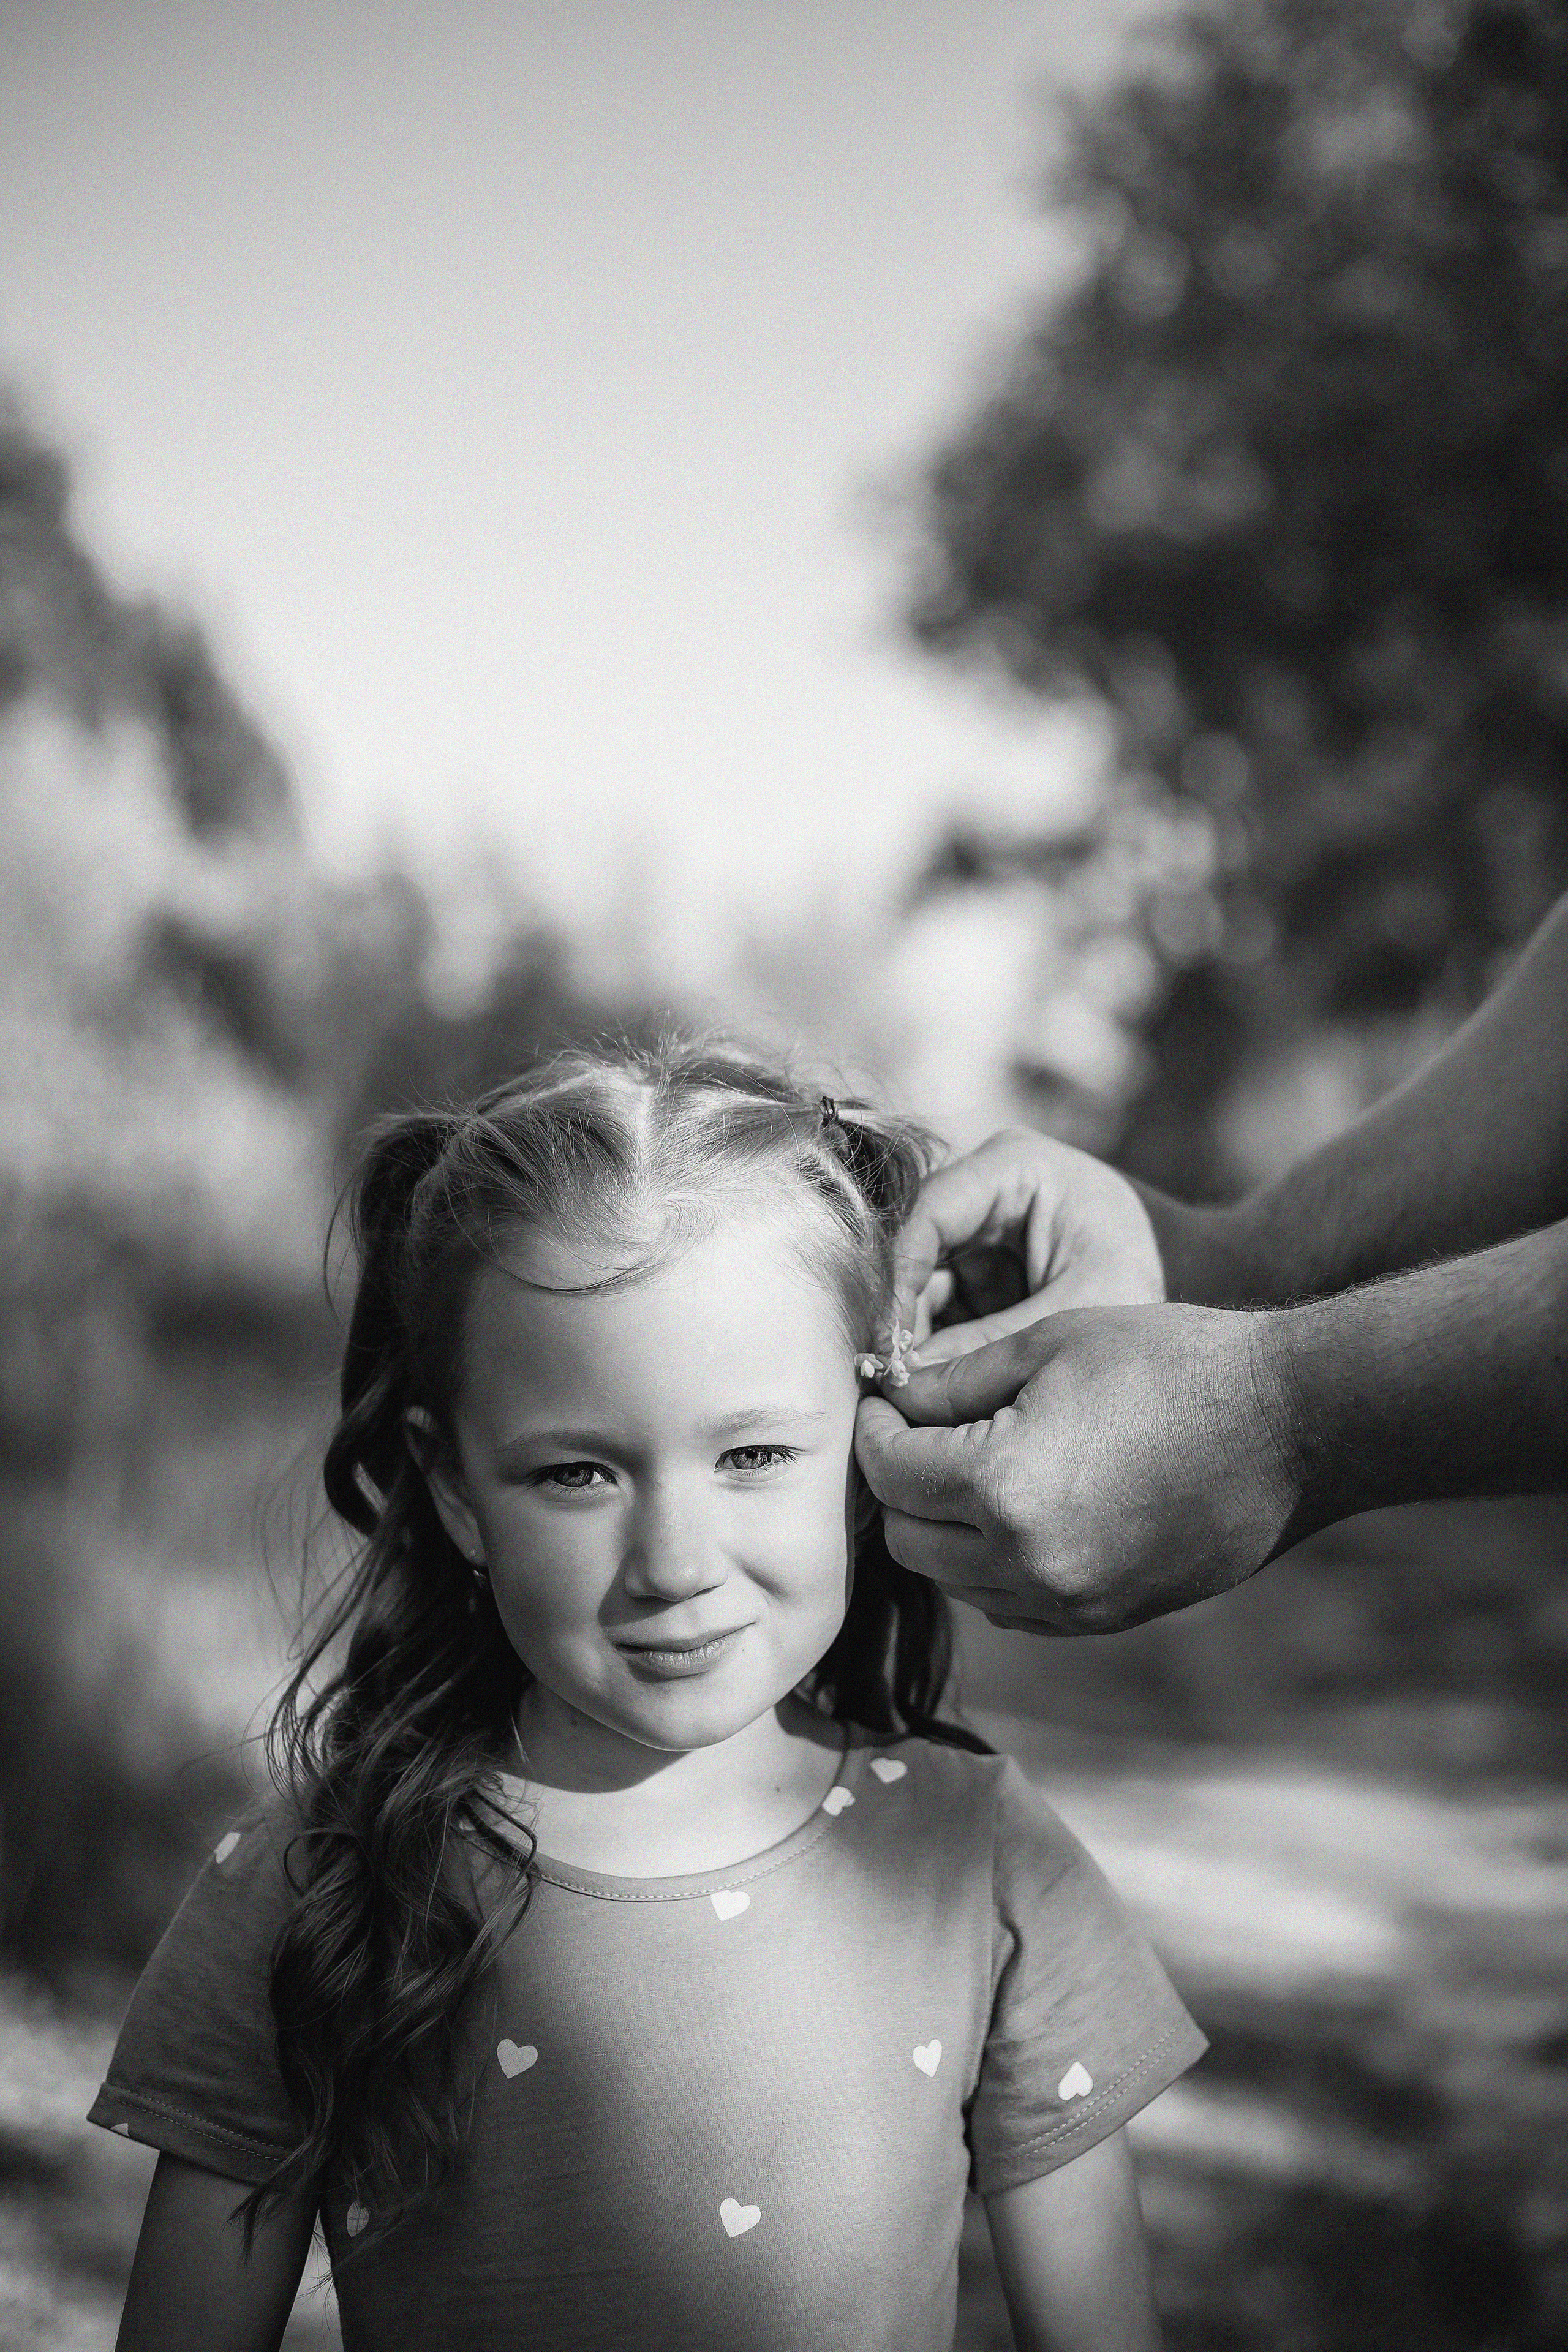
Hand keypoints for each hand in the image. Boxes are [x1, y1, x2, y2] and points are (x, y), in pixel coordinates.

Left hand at [854, 1304, 1299, 1632]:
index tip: (881, 1402)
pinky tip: (1018, 1511)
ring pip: (954, 1580)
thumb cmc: (1172, 1361)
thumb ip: (953, 1383)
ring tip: (963, 1468)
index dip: (873, 1430)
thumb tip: (889, 1401)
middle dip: (898, 1486)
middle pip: (908, 1540)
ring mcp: (1069, 1601)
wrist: (1292, 1424)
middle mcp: (1027, 1562)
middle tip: (911, 1434)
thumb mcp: (1048, 1346)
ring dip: (942, 1529)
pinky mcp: (1104, 1618)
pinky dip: (992, 1565)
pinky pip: (1010, 1604)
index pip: (889, 1473)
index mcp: (1003, 1486)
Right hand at [890, 1130, 1164, 1363]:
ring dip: (913, 1333)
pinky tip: (927, 1382)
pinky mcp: (979, 1262)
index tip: (885, 1343)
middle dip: (901, 1315)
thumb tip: (906, 1385)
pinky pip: (938, 1301)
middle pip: (915, 1249)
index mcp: (1014, 1166)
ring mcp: (978, 1224)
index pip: (929, 1216)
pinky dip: (933, 1341)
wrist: (1186, 1276)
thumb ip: (987, 1345)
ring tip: (907, 1388)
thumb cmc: (1139, 1278)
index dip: (897, 1280)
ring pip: (920, 1280)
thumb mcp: (1071, 1312)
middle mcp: (984, 1185)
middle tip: (889, 1377)